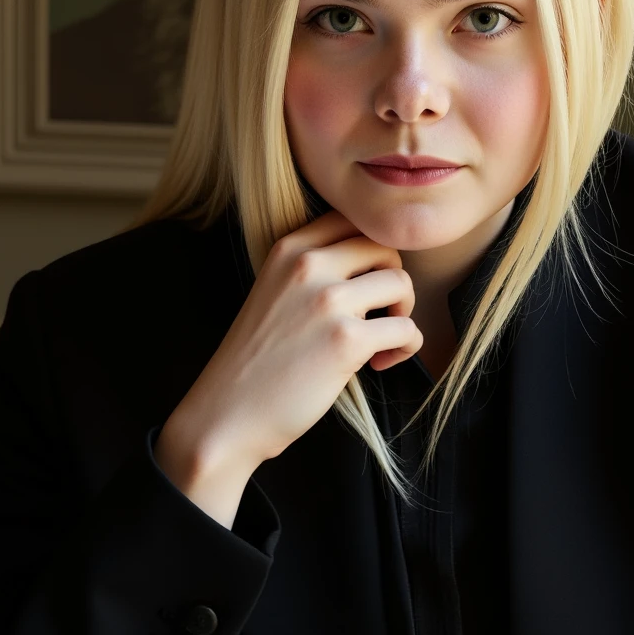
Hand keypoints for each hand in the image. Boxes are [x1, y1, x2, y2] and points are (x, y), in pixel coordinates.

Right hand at [154, 210, 422, 525]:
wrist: (227, 414)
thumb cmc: (257, 362)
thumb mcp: (274, 293)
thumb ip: (311, 271)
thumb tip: (372, 263)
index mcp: (289, 249)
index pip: (351, 220)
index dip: (371, 253)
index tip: (366, 285)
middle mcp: (308, 265)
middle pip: (383, 246)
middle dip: (392, 281)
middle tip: (381, 315)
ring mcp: (328, 300)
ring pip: (401, 284)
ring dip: (403, 314)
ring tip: (380, 340)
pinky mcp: (347, 340)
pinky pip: (406, 329)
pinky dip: (405, 348)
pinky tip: (379, 363)